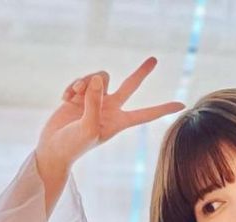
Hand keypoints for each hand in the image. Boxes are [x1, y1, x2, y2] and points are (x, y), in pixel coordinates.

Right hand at [36, 56, 184, 167]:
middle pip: (131, 86)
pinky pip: (82, 79)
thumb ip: (95, 103)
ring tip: (75, 94)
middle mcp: (111, 109)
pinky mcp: (81, 94)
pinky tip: (65, 98)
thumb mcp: (88, 127)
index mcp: (119, 121)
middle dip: (141, 73)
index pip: (146, 114)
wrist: (53, 147)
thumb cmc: (74, 145)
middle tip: (154, 59)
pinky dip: (73, 86)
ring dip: (86, 81)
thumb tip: (99, 79)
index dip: (163, 109)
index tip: (182, 104)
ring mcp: (96, 100)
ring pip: (100, 77)